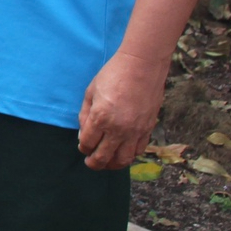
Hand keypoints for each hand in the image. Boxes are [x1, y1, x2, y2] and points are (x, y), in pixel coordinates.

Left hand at [77, 51, 167, 170]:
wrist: (142, 66)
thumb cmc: (113, 75)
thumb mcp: (91, 92)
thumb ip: (85, 114)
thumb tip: (83, 133)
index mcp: (101, 118)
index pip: (88, 143)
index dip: (83, 148)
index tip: (82, 147)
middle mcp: (119, 129)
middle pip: (104, 157)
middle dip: (95, 163)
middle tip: (91, 163)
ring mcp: (135, 131)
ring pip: (124, 159)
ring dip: (113, 165)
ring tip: (107, 163)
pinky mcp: (148, 128)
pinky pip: (140, 150)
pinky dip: (131, 155)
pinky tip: (124, 153)